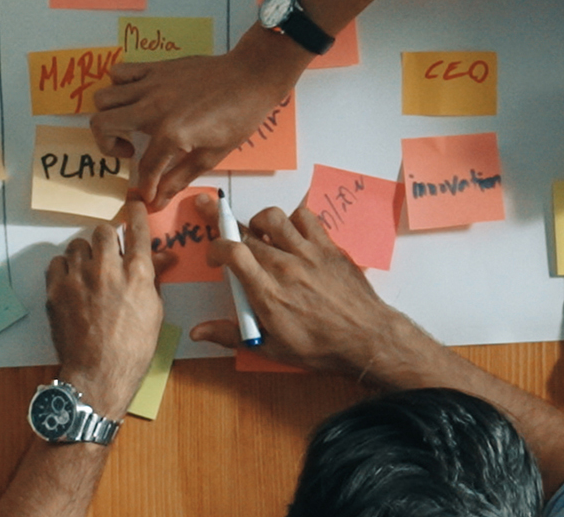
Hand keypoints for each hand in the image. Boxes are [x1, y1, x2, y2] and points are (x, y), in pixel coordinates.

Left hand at [46, 201, 173, 416]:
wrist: (98, 373)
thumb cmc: (133, 348)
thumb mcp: (154, 312)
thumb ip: (154, 278)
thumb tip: (164, 257)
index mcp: (136, 273)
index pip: (136, 229)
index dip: (134, 213)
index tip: (131, 206)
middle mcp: (106, 268)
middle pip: (102, 231)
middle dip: (106, 240)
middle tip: (107, 256)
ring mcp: (78, 277)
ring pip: (77, 245)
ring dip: (84, 255)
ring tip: (87, 274)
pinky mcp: (56, 289)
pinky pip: (57, 263)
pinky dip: (64, 269)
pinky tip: (71, 284)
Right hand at [91, 48, 298, 210]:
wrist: (250, 77)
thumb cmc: (237, 118)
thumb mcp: (212, 155)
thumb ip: (179, 178)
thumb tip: (157, 202)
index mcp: (171, 134)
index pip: (144, 168)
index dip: (145, 187)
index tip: (148, 195)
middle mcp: (153, 108)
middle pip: (101, 124)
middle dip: (108, 145)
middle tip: (130, 151)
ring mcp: (151, 85)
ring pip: (103, 98)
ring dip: (110, 116)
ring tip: (130, 124)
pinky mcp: (155, 68)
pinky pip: (119, 72)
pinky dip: (118, 86)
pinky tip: (136, 98)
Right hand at [188, 198, 420, 376]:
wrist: (366, 338)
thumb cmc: (320, 347)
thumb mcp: (272, 348)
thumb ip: (231, 335)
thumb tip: (197, 333)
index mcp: (267, 292)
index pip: (233, 252)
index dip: (216, 246)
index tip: (214, 255)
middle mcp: (285, 267)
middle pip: (247, 232)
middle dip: (224, 222)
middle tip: (213, 215)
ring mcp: (308, 253)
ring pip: (273, 218)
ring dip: (258, 221)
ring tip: (257, 232)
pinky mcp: (328, 246)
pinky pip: (305, 217)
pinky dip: (292, 219)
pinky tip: (290, 234)